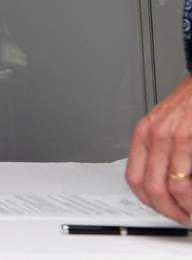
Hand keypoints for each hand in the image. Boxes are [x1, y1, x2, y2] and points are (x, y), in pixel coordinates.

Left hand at [127, 75, 191, 222]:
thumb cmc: (190, 104)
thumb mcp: (168, 126)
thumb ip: (164, 152)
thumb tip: (167, 182)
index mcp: (143, 134)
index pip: (134, 177)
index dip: (148, 200)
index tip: (161, 209)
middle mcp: (151, 135)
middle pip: (148, 187)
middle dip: (166, 210)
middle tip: (181, 217)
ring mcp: (168, 137)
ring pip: (167, 187)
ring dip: (182, 207)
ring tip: (191, 212)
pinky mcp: (186, 138)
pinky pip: (184, 177)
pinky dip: (191, 195)